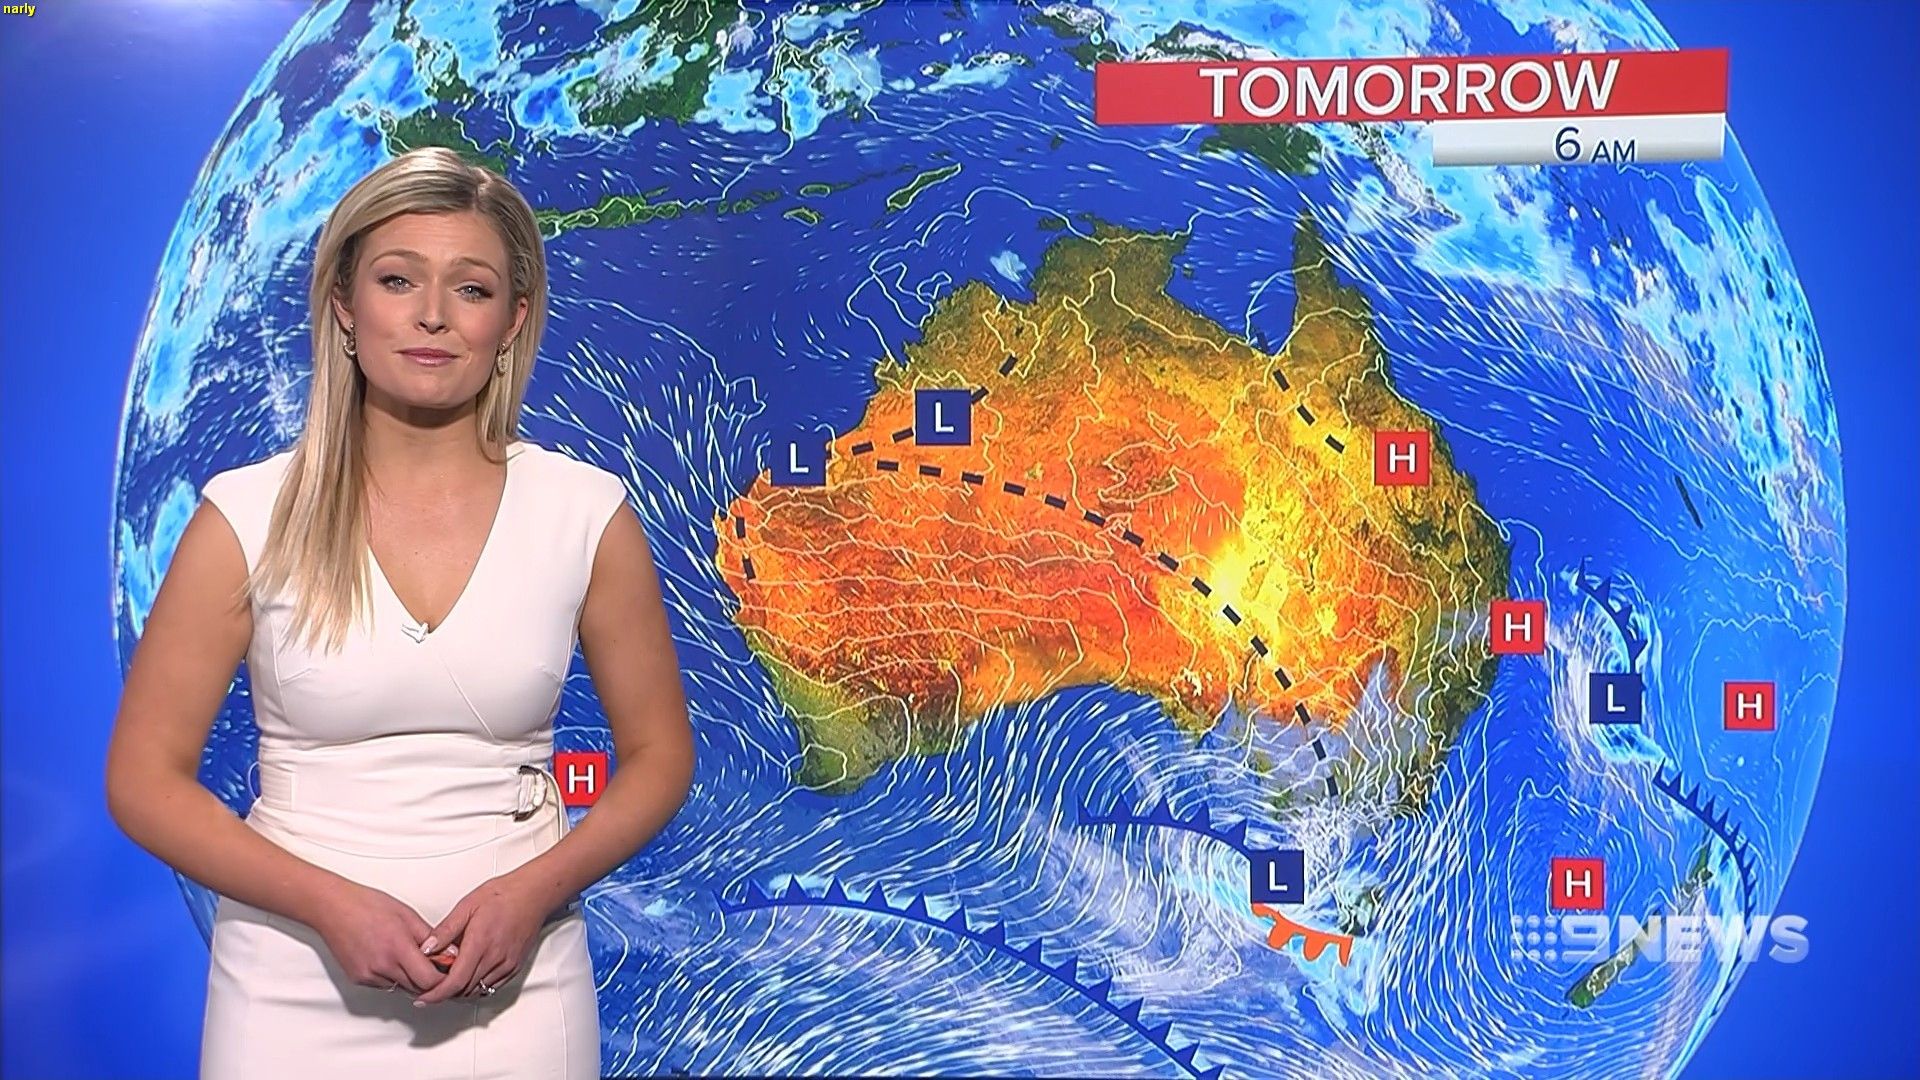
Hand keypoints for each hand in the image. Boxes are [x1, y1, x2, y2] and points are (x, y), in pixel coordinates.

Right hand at [310, 882, 445, 995]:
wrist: (333, 908)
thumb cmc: (367, 905)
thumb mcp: (407, 915)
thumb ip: (430, 937)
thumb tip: (449, 952)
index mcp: (398, 948)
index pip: (429, 980)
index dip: (442, 979)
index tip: (447, 971)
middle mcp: (382, 966)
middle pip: (417, 988)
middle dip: (429, 979)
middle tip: (433, 964)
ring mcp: (369, 975)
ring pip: (401, 987)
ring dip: (410, 979)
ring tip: (408, 957)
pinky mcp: (359, 979)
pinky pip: (384, 985)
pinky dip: (393, 977)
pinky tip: (390, 959)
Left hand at [410, 872, 553, 1005]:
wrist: (533, 894)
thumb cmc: (504, 895)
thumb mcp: (467, 905)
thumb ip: (445, 930)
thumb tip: (427, 948)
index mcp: (480, 942)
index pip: (455, 981)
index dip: (436, 994)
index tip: (424, 997)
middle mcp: (495, 957)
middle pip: (464, 990)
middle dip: (445, 992)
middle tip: (431, 986)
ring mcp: (507, 964)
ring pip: (478, 990)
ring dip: (461, 990)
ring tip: (448, 980)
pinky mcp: (515, 966)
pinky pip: (492, 987)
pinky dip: (477, 986)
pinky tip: (469, 976)